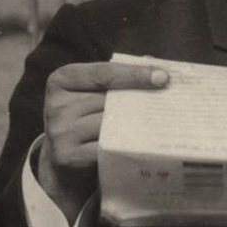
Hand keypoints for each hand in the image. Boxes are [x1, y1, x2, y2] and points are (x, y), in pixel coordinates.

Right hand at [38, 57, 176, 194]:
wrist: (65, 165)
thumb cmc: (87, 122)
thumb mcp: (95, 95)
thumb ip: (118, 78)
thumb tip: (152, 61)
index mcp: (62, 80)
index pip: (103, 73)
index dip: (135, 74)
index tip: (163, 76)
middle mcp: (56, 105)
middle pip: (109, 100)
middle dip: (141, 102)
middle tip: (170, 105)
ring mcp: (59, 132)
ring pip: (110, 125)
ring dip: (136, 126)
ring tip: (161, 127)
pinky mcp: (66, 157)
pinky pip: (106, 148)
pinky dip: (125, 147)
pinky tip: (142, 146)